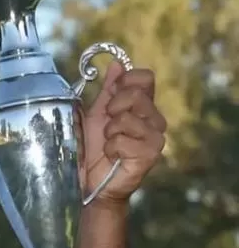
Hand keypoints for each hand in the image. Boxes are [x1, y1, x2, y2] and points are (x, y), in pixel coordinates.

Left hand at [82, 62, 166, 204]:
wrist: (91, 182)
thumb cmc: (93, 150)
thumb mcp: (96, 116)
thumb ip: (107, 91)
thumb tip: (116, 64)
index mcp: (143, 105)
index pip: (144, 77)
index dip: (125, 82)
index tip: (110, 99)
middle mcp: (154, 119)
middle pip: (135, 95)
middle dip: (112, 109)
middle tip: (107, 127)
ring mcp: (156, 137)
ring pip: (127, 118)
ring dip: (109, 132)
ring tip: (109, 144)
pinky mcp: (151, 154)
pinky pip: (122, 140)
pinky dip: (111, 148)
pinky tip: (113, 157)